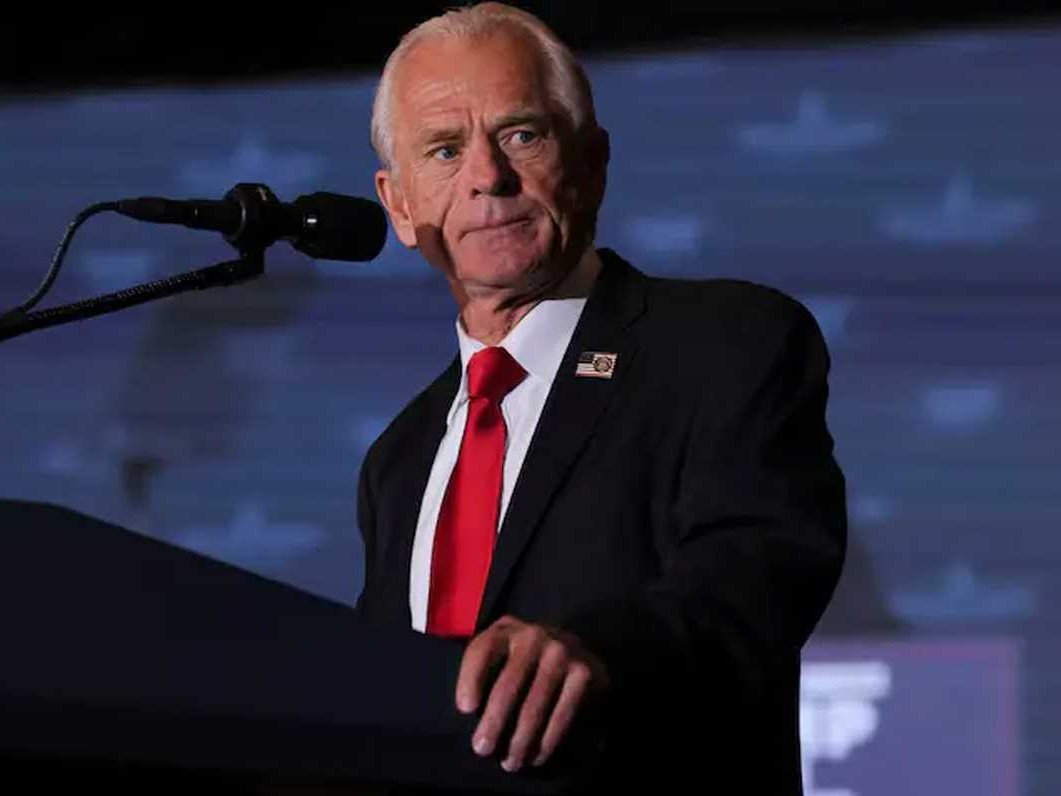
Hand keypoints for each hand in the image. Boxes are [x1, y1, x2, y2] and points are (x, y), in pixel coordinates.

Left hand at [456, 615, 607, 772]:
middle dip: (493, 721)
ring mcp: (561, 652)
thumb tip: (469, 712)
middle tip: (482, 749)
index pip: (482, 651)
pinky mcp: (583, 672)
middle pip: (509, 683)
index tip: (465, 710)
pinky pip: (562, 713)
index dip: (471, 679)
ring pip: (535, 704)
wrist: (573, 650)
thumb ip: (483, 670)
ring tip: (509, 763)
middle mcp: (533, 635)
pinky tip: (536, 757)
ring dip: (520, 739)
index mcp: (505, 629)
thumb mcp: (499, 652)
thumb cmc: (521, 659)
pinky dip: (547, 740)